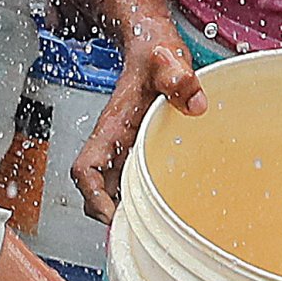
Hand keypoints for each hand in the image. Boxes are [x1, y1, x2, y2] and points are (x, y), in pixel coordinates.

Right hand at [72, 19, 201, 221]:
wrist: (151, 47)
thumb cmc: (154, 57)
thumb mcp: (168, 64)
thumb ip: (179, 79)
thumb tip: (196, 104)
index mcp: (112, 127)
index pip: (86, 169)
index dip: (92, 196)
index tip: (112, 215)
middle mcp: (111, 142)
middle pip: (94, 189)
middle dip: (108, 215)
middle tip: (138, 233)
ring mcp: (121, 147)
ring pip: (109, 188)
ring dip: (121, 210)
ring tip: (149, 229)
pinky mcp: (134, 148)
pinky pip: (125, 180)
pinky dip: (134, 198)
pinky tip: (158, 207)